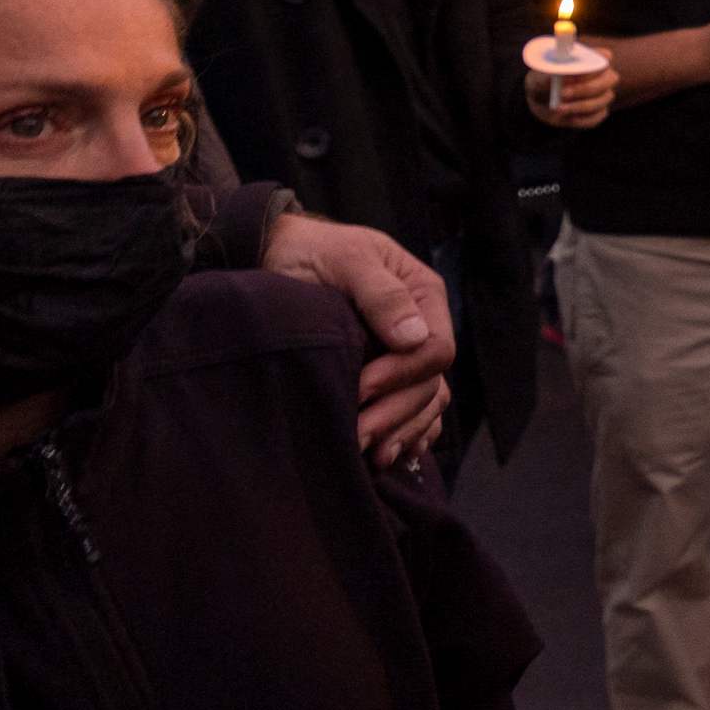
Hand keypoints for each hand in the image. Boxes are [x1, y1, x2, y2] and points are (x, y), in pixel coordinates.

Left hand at [263, 213, 455, 466]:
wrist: (273, 258)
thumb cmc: (309, 252)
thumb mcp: (346, 259)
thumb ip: (381, 294)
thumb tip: (413, 337)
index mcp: (423, 296)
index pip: (435, 349)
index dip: (403, 374)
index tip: (361, 388)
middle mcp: (422, 328)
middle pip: (431, 384)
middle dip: (396, 414)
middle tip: (357, 437)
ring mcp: (405, 357)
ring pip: (426, 405)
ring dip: (403, 433)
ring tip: (373, 457)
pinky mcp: (386, 378)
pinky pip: (416, 415)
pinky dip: (408, 437)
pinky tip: (390, 456)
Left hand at [528, 53, 617, 128]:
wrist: (541, 101)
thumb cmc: (542, 82)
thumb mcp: (539, 77)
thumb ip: (547, 76)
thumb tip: (556, 77)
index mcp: (591, 59)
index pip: (605, 57)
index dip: (594, 63)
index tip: (575, 70)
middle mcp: (602, 75)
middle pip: (610, 79)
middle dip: (586, 87)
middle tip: (563, 93)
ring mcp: (603, 94)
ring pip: (603, 99)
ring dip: (580, 105)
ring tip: (558, 108)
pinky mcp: (599, 112)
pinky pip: (597, 117)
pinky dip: (582, 119)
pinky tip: (567, 117)